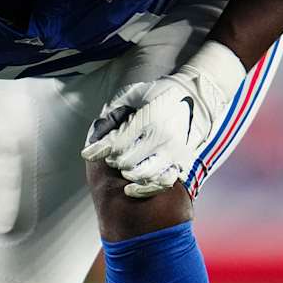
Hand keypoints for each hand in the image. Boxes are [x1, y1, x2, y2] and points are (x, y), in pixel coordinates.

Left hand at [82, 41, 246, 197]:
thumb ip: (114, 110)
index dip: (98, 150)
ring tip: (123, 165)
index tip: (87, 154)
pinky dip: (144, 189)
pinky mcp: (183, 161)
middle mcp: (162, 137)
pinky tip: (130, 188)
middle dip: (113, 160)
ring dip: (126, 173)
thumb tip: (96, 130)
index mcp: (149, 118)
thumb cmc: (159, 94)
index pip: (116, 143)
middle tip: (112, 154)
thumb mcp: (135, 93)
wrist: (196, 96)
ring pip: (141, 175)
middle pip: (126, 161)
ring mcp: (174, 151)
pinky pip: (161, 183)